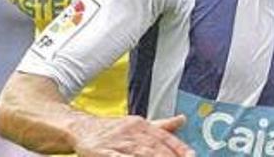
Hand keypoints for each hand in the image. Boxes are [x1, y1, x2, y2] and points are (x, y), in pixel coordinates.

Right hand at [73, 114, 193, 156]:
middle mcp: (131, 131)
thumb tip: (182, 119)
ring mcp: (117, 142)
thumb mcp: (138, 125)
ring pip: (140, 154)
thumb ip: (161, 126)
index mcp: (142, 125)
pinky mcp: (103, 152)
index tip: (192, 156)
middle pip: (155, 148)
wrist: (82, 128)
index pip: (164, 138)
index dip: (179, 148)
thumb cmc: (113, 129)